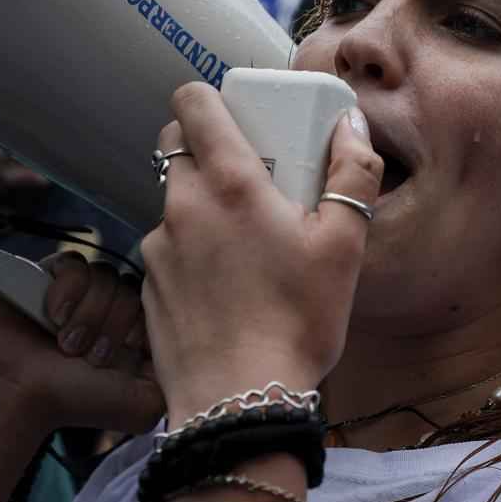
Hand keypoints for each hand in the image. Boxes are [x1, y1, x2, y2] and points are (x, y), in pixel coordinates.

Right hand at [0, 252, 164, 438]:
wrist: (16, 395)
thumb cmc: (76, 402)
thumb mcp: (144, 405)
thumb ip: (178, 381)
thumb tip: (198, 354)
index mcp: (136, 332)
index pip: (160, 303)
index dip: (138, 328)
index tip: (119, 357)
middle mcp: (112, 307)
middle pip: (132, 288)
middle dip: (110, 325)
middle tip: (87, 356)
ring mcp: (83, 289)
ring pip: (105, 276)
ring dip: (87, 313)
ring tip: (65, 343)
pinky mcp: (53, 274)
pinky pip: (76, 262)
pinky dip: (67, 291)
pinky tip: (52, 316)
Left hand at [141, 82, 380, 424]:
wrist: (240, 401)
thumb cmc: (297, 322)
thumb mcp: (344, 245)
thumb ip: (352, 174)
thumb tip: (350, 124)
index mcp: (230, 183)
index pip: (192, 104)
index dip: (208, 99)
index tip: (235, 115)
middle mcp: (183, 206)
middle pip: (172, 146)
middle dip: (201, 147)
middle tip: (245, 175)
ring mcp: (159, 248)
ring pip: (171, 203)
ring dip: (199, 208)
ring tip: (242, 247)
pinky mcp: (148, 287)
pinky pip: (167, 252)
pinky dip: (190, 255)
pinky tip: (223, 290)